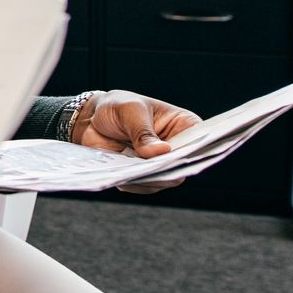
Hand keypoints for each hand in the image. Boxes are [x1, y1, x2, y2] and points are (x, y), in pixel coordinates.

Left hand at [72, 89, 202, 193]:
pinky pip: (146, 185)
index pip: (201, 139)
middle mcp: (176, 147)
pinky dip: (135, 184)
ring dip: (149, 179)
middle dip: (169, 169)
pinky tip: (122, 178)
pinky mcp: (145, 174)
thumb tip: (161, 151)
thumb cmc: (117, 107)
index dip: (199, 150)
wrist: (91, 120)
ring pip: (165, 179)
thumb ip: (143, 131)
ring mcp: (161, 163)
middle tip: (153, 170)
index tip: (186, 156)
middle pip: (184, 165)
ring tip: (131, 174)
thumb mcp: (130, 111)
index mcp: (183, 124)